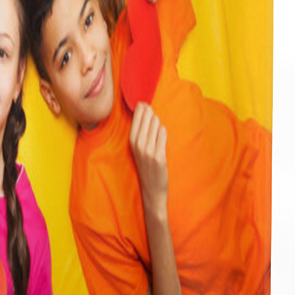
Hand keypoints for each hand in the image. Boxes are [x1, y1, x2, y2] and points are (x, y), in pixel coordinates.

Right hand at [129, 103, 168, 220]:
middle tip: (151, 111)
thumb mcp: (138, 150)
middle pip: (146, 118)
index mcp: (131, 142)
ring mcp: (149, 151)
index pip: (136, 118)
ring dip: (157, 122)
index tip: (144, 103)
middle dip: (150, 112)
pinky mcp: (159, 156)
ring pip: (155, 124)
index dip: (141, 108)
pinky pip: (163, 134)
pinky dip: (163, 131)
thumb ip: (140, 133)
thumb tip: (145, 111)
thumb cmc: (146, 167)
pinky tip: (161, 133)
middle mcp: (138, 145)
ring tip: (156, 126)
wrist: (151, 190)